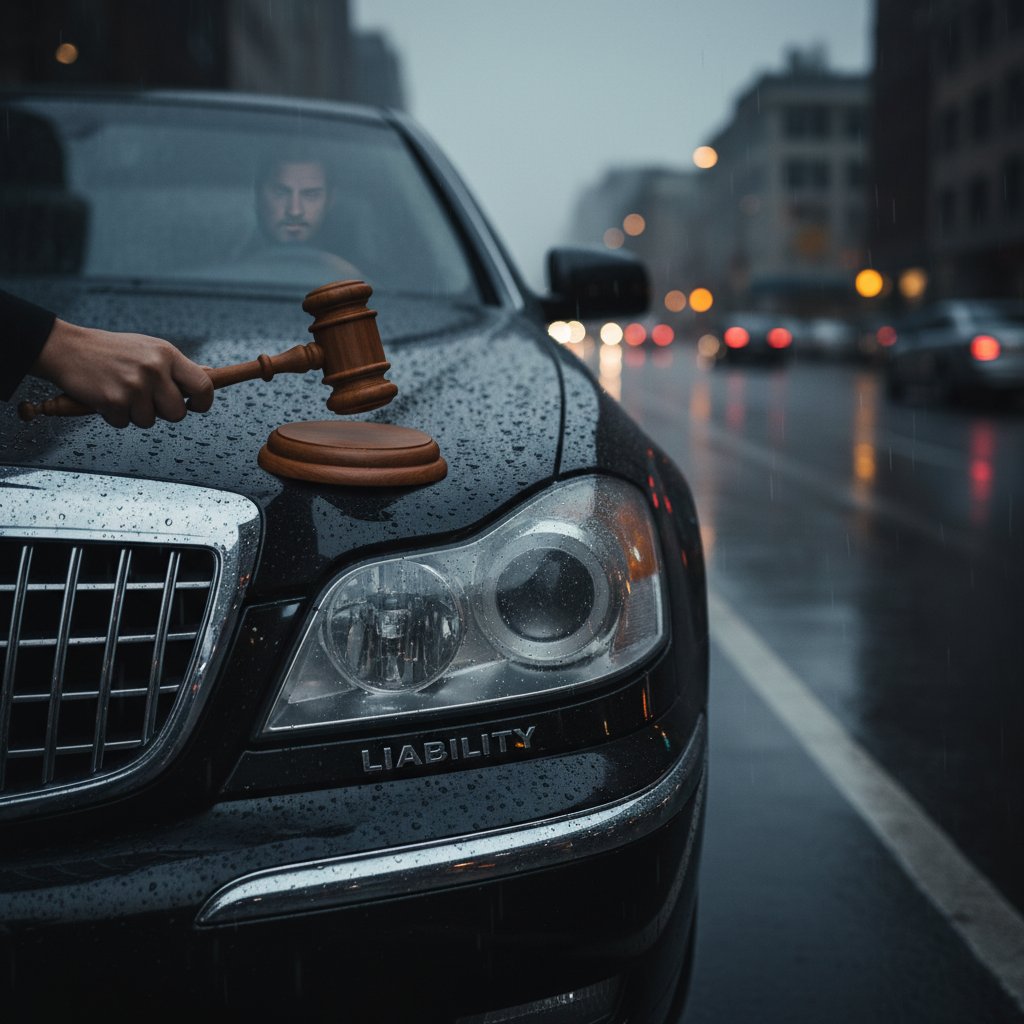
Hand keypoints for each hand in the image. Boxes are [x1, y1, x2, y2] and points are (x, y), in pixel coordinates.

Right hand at [31, 320, 214, 427]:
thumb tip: (210, 374)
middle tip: (147, 401)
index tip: (195, 406)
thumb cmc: (111, 350)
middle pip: (177, 413)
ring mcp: (135, 386)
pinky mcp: (114, 401)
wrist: (67, 348)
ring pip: (150, 421)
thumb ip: (177, 366)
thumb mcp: (149, 348)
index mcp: (167, 354)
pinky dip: (115, 416)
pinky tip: (106, 396)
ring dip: (135, 414)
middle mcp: (154, 369)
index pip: (203, 386)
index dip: (203, 403)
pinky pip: (125, 423)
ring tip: (122, 393)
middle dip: (164, 413)